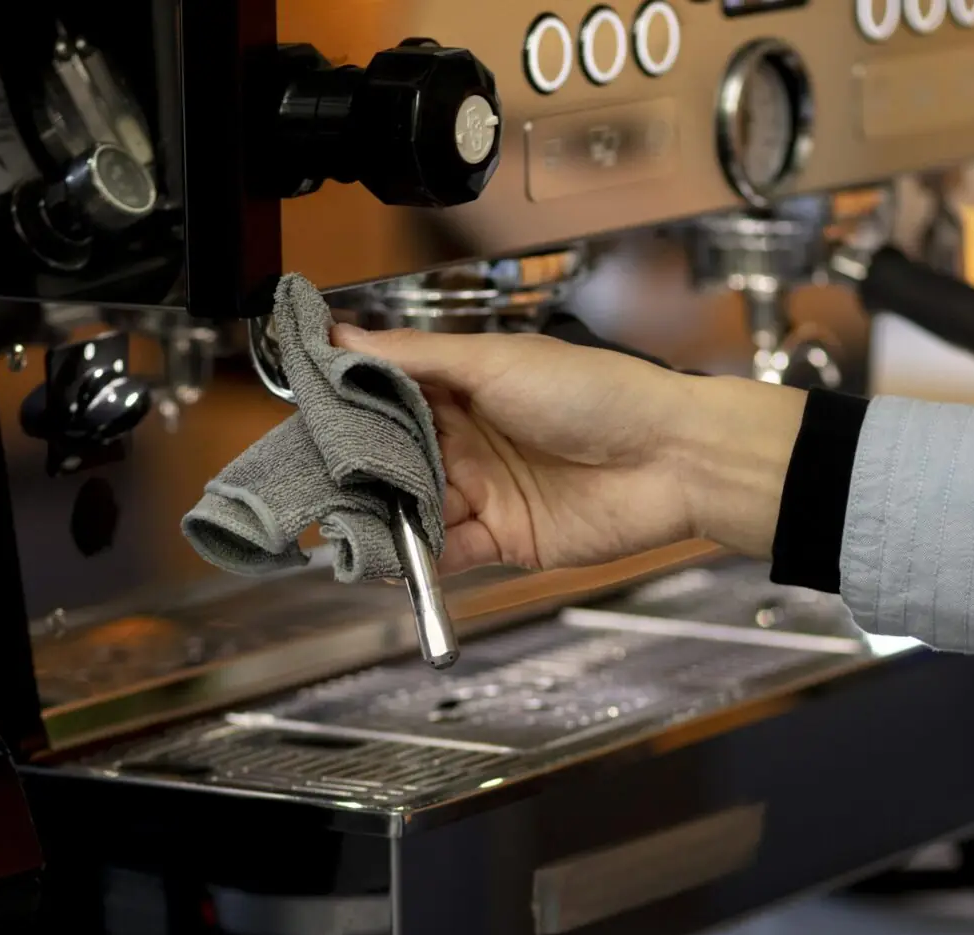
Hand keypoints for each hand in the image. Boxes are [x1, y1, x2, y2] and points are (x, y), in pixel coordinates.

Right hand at [331, 326, 806, 573]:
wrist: (672, 456)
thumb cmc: (599, 392)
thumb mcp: (497, 361)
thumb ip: (417, 357)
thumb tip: (344, 335)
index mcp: (463, 385)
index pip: (387, 396)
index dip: (346, 407)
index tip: (301, 416)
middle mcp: (468, 438)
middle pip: (393, 458)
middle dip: (354, 471)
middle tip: (308, 480)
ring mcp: (485, 490)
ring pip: (413, 509)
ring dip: (379, 517)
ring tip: (339, 523)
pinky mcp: (505, 539)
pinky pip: (447, 553)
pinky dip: (415, 559)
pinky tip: (385, 557)